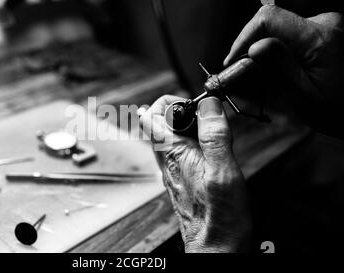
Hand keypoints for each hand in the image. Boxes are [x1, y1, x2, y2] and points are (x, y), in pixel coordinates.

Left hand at [139, 95, 250, 252]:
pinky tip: (208, 150)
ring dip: (185, 127)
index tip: (194, 105)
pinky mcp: (181, 180)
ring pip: (167, 138)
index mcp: (172, 153)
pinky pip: (178, 152)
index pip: (149, 115)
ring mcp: (172, 171)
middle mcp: (166, 161)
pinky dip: (190, 142)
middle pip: (157, 124)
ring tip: (210, 131)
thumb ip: (214, 135)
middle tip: (205, 116)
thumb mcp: (223, 169)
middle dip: (179, 110)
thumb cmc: (219, 217)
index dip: (169, 101)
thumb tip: (209, 106)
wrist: (215, 247)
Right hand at [224, 5, 343, 137]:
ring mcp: (327, 27)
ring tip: (265, 76)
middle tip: (244, 72)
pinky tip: (280, 71)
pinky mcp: (325, 33)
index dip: (244, 38)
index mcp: (321, 37)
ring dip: (266, 51)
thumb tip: (254, 48)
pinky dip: (279, 52)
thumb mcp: (304, 97)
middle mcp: (326, 24)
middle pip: (272, 24)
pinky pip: (291, 35)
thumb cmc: (340, 111)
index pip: (269, 19)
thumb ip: (279, 69)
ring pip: (279, 30)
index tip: (233, 60)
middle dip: (253, 47)